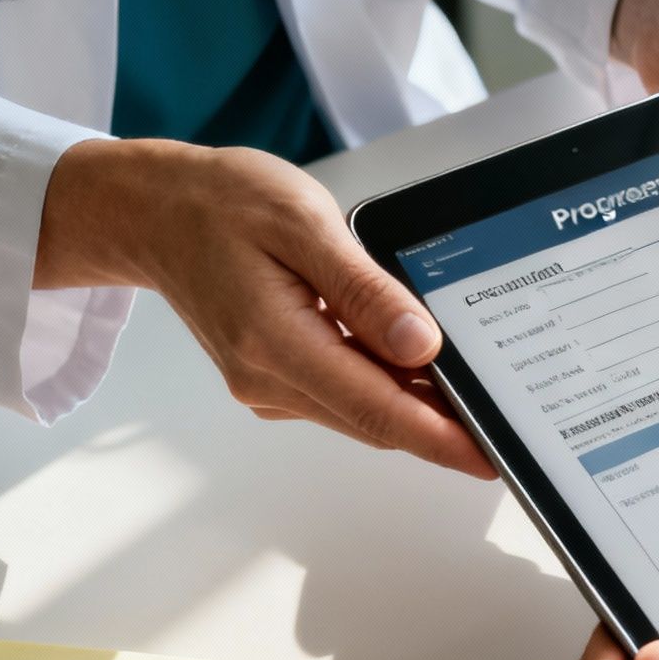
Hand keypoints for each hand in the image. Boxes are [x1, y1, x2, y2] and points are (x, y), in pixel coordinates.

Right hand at [35, 138, 492, 477]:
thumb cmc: (220, 204)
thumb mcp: (303, 223)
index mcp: (275, 343)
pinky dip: (384, 387)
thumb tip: (420, 344)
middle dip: (442, 428)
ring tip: (476, 391)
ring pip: (362, 410)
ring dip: (416, 407)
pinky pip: (343, 393)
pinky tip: (418, 367)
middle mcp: (269, 379)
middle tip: (505, 424)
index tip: (489, 456)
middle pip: (375, 420)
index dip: (440, 439)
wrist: (152, 211)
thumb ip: (365, 290)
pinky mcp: (273, 376)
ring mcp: (268, 384)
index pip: (377, 409)